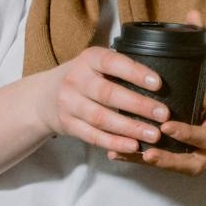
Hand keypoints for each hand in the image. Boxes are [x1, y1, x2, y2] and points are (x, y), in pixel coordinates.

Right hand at [34, 45, 168, 154]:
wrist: (41, 98)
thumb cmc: (82, 79)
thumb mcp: (94, 64)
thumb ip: (120, 69)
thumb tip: (163, 83)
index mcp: (87, 60)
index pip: (111, 63)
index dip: (134, 72)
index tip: (158, 83)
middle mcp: (75, 80)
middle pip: (108, 94)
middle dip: (138, 105)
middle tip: (164, 114)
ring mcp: (68, 104)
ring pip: (101, 117)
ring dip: (129, 127)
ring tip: (154, 135)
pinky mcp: (67, 125)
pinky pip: (92, 135)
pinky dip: (113, 142)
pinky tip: (132, 146)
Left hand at [124, 10, 205, 175]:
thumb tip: (192, 15)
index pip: (204, 135)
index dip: (186, 133)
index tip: (166, 126)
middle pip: (189, 162)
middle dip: (166, 158)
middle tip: (143, 151)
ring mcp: (200, 154)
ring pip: (176, 166)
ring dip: (149, 162)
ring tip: (121, 152)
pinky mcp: (189, 155)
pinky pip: (169, 163)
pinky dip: (145, 159)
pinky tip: (120, 153)